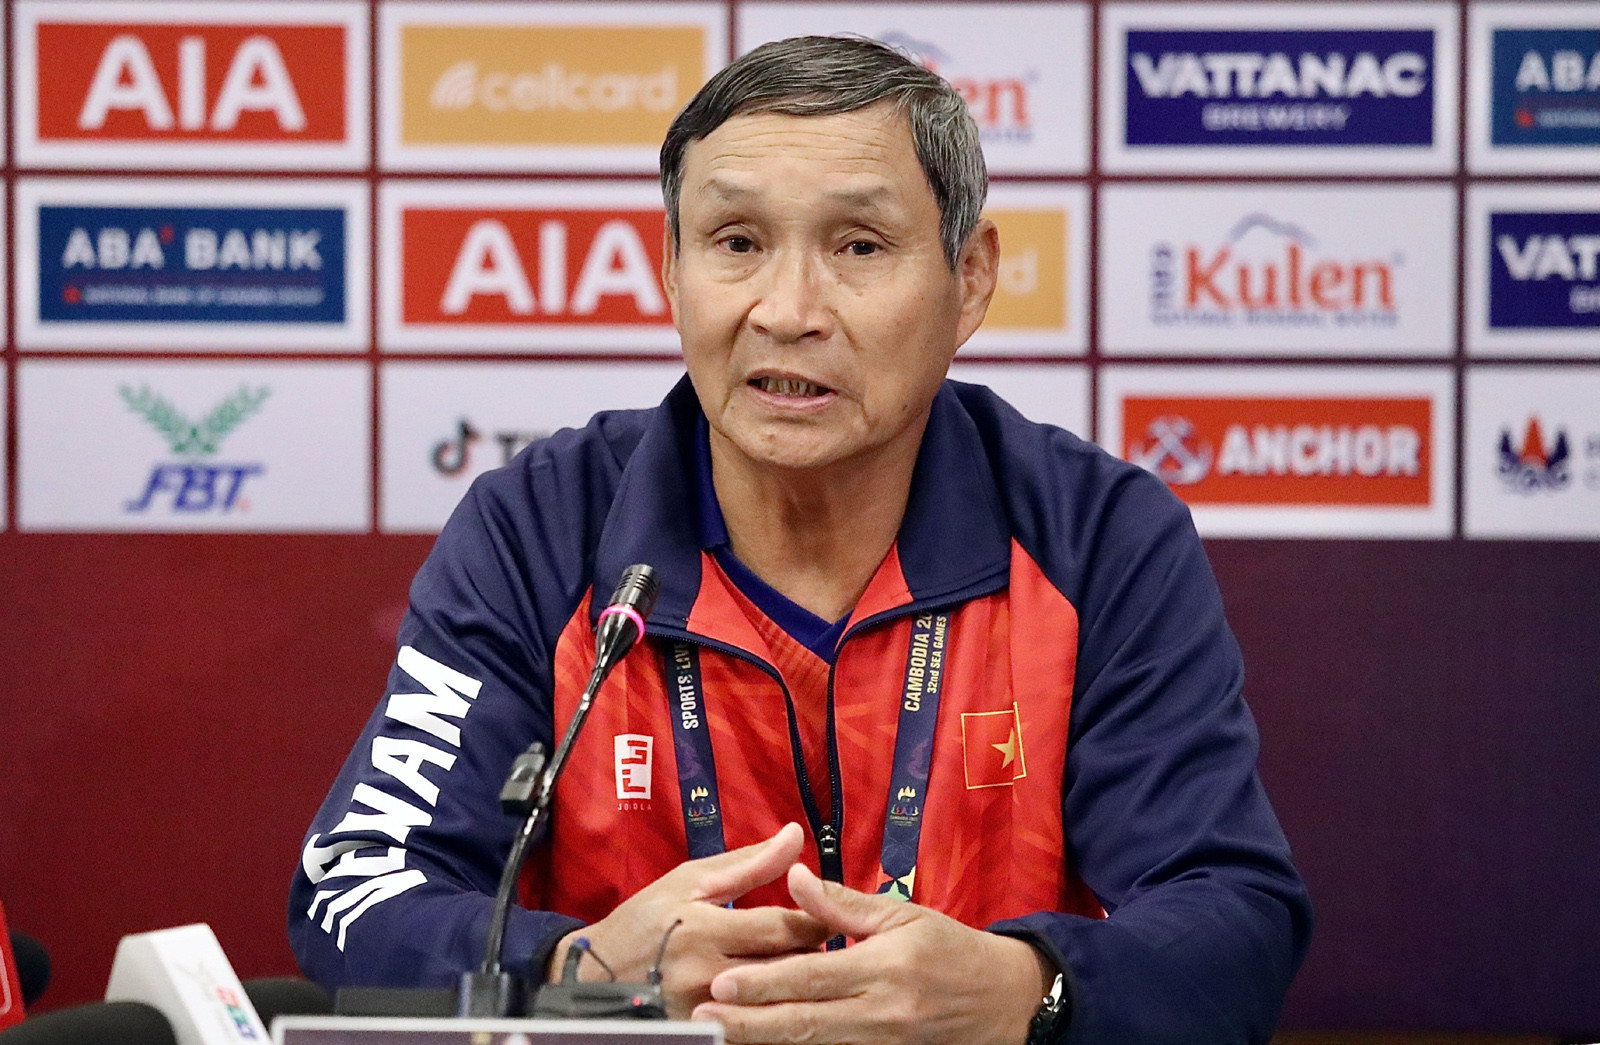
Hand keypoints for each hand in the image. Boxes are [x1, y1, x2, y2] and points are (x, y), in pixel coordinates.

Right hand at [548, 823, 829, 1018]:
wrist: (593, 974)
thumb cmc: (644, 921)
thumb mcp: (689, 881)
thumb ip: (748, 863)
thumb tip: (795, 835)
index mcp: (705, 928)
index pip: (781, 927)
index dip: (815, 920)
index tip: (830, 916)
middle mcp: (706, 973)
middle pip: (783, 968)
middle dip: (814, 955)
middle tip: (828, 944)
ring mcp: (703, 1009)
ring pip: (772, 1001)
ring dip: (798, 985)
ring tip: (811, 972)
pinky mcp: (700, 1031)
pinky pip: (751, 1025)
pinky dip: (772, 1011)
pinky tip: (783, 1001)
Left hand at [693, 863, 1053, 1044]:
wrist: (1005, 1000)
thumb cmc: (950, 948)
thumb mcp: (903, 914)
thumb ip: (844, 904)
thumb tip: (795, 878)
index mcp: (884, 966)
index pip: (811, 976)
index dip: (764, 981)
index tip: (721, 980)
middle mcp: (881, 1011)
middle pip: (804, 1022)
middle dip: (749, 1023)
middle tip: (704, 1016)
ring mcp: (884, 1042)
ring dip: (767, 1042)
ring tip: (723, 1036)